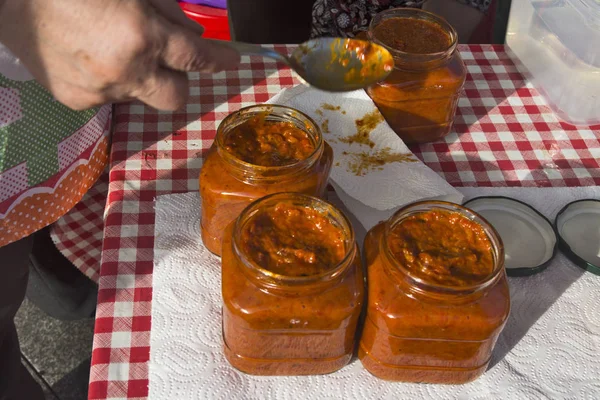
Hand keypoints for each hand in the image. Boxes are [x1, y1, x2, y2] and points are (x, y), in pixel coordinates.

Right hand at [0, 0, 239, 109]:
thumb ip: (167, 10)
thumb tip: (192, 34)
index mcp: (141, 36)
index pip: (196, 58)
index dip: (219, 60)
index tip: (231, 60)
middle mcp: (124, 72)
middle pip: (176, 99)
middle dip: (180, 80)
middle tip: (169, 59)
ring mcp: (97, 91)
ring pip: (140, 95)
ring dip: (139, 77)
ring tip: (110, 46)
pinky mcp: (73, 100)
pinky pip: (107, 97)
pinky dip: (109, 80)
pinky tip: (88, 55)